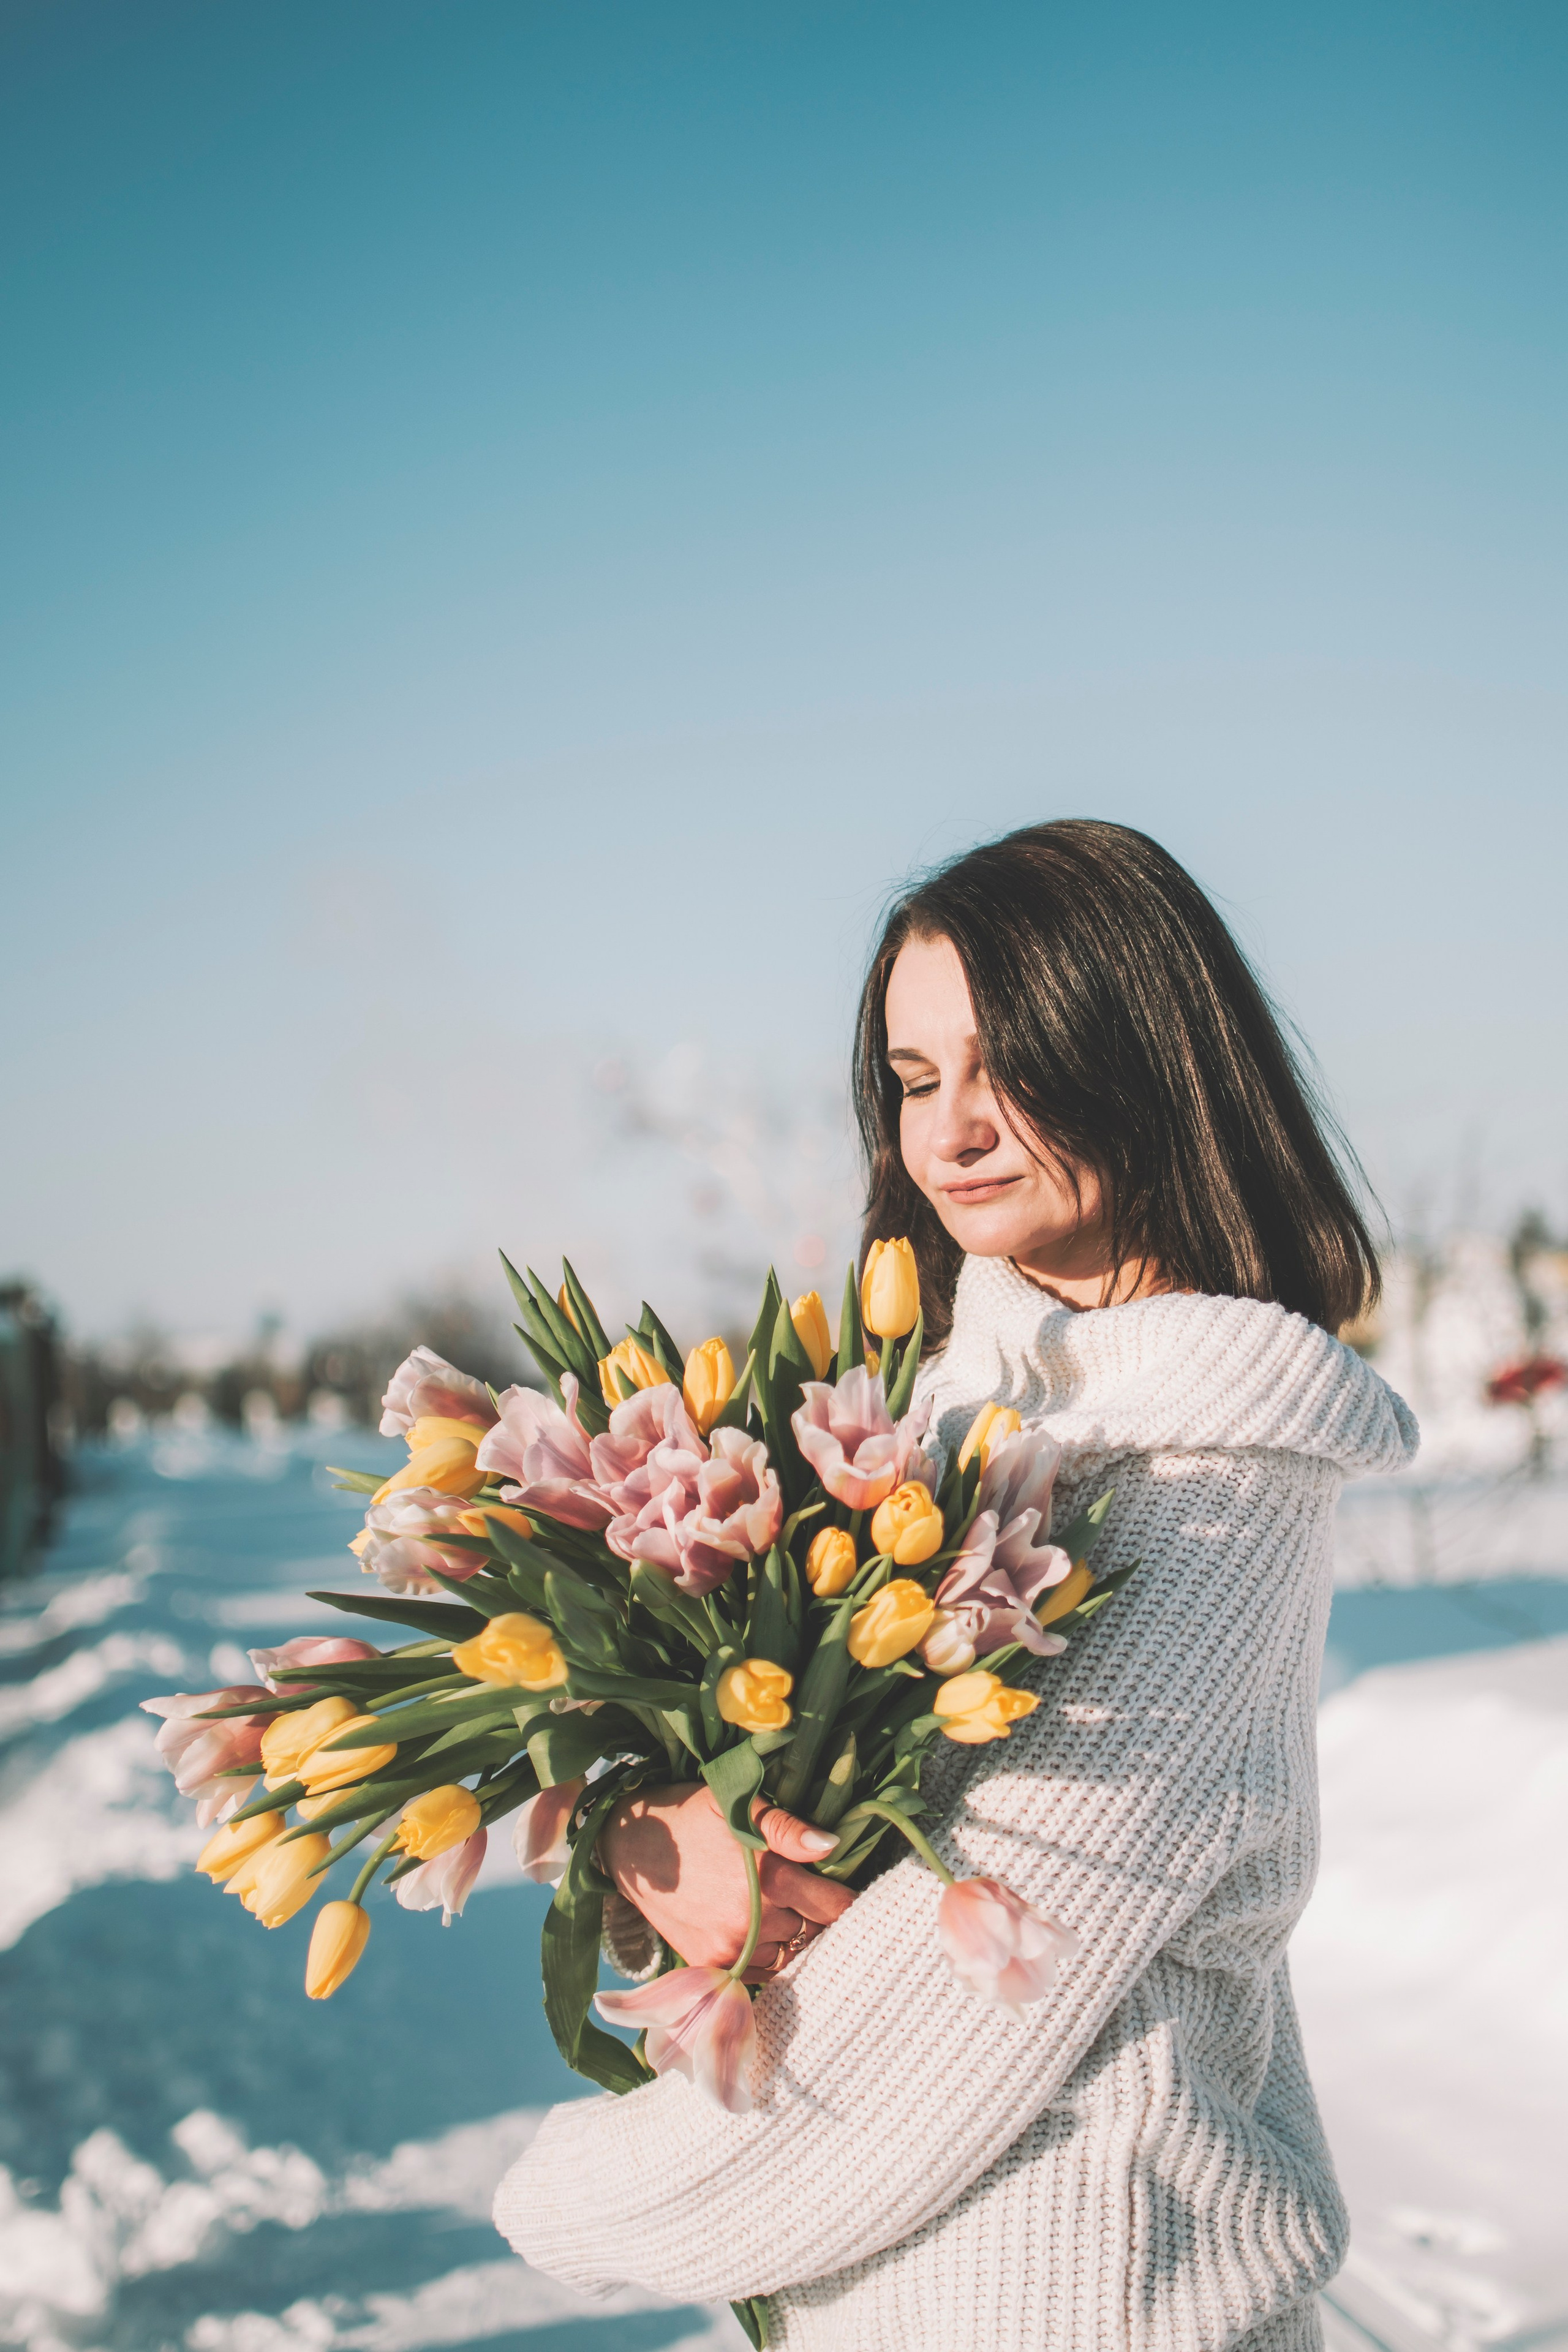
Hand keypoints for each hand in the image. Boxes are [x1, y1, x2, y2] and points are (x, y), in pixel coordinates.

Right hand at [599, 1782, 854, 1983]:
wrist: (629, 1847)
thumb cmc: (689, 1816)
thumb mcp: (738, 1805)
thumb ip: (789, 1827)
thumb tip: (833, 1843)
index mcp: (767, 1879)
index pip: (833, 1905)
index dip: (847, 1899)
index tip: (853, 1892)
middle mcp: (751, 1923)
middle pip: (813, 1931)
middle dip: (820, 1916)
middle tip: (817, 1897)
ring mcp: (729, 1949)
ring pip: (789, 1955)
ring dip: (795, 1937)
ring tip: (791, 1912)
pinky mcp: (709, 1965)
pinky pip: (759, 1972)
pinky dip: (769, 1956)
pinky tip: (765, 1931)